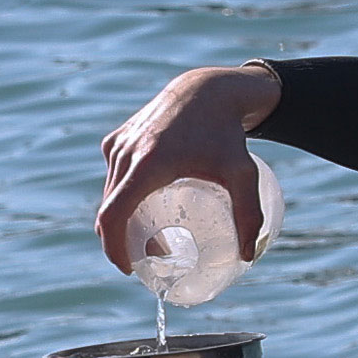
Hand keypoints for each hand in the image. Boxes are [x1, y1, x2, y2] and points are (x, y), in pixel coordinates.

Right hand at [93, 62, 279, 270]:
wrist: (207, 89)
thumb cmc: (227, 132)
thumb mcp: (243, 173)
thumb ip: (249, 214)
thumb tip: (247, 256)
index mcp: (148, 164)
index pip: (112, 216)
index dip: (113, 249)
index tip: (129, 269)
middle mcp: (126, 153)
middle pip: (109, 210)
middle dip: (121, 240)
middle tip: (149, 258)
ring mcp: (118, 145)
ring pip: (108, 194)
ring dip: (119, 219)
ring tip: (147, 235)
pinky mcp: (116, 139)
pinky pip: (112, 177)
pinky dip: (120, 196)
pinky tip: (142, 205)